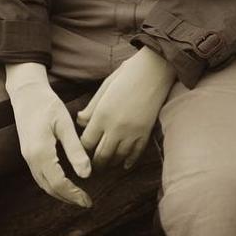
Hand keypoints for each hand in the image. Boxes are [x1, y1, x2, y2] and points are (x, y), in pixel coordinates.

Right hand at [6, 77, 93, 207]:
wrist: (26, 93)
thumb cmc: (47, 105)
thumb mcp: (65, 125)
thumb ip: (75, 150)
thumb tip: (87, 174)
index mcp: (41, 152)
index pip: (58, 183)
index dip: (74, 194)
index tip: (88, 201)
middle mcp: (31, 158)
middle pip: (50, 188)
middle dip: (68, 198)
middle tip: (86, 203)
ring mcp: (27, 157)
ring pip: (43, 184)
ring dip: (60, 193)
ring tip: (77, 197)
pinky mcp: (28, 153)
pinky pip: (40, 176)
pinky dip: (52, 184)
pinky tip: (64, 183)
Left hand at [77, 47, 176, 169]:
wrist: (155, 70)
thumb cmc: (127, 74)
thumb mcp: (104, 87)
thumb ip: (91, 107)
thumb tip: (80, 121)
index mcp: (102, 115)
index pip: (87, 142)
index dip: (83, 148)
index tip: (83, 149)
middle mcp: (116, 127)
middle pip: (101, 155)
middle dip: (96, 162)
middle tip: (92, 165)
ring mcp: (132, 132)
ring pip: (118, 157)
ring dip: (111, 163)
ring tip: (107, 165)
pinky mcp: (146, 132)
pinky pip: (136, 153)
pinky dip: (129, 161)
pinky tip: (125, 164)